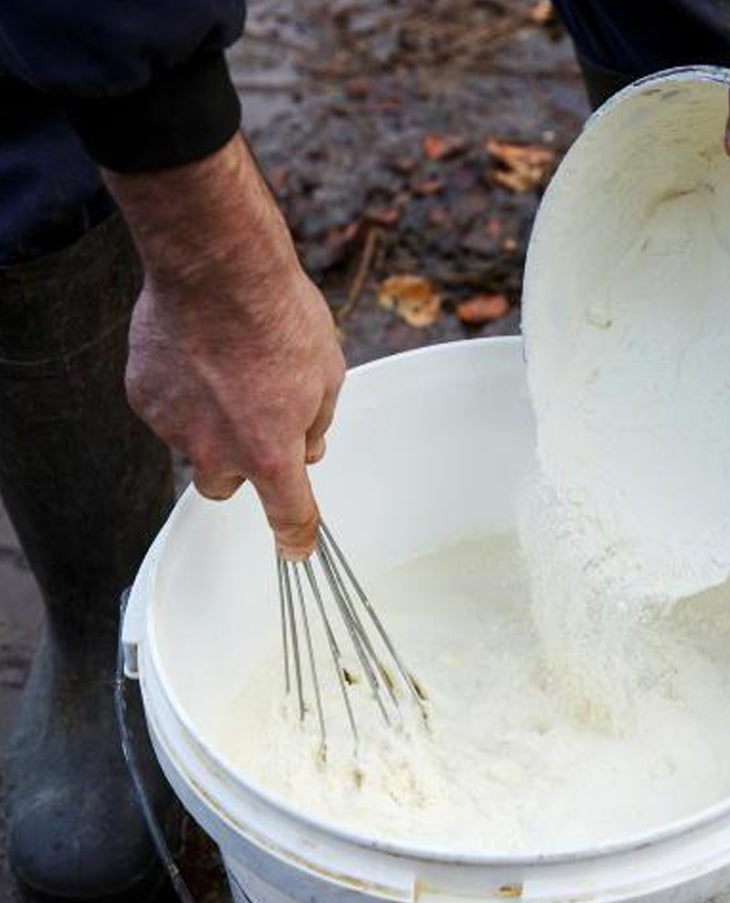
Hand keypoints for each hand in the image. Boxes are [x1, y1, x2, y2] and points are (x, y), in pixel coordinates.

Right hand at [104, 135, 343, 558]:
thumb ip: (316, 423)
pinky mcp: (143, 398)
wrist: (217, 266)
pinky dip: (181, 393)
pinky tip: (196, 353)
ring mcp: (174, 427)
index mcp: (271, 453)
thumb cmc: (282, 317)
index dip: (297, 537)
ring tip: (224, 368)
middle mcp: (218, 452)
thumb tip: (309, 448)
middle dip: (241, 465)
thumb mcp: (327, 374)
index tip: (298, 551)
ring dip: (209, 423)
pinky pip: (166, 409)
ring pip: (192, 445)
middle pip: (226, 487)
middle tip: (254, 419)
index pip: (288, 513)